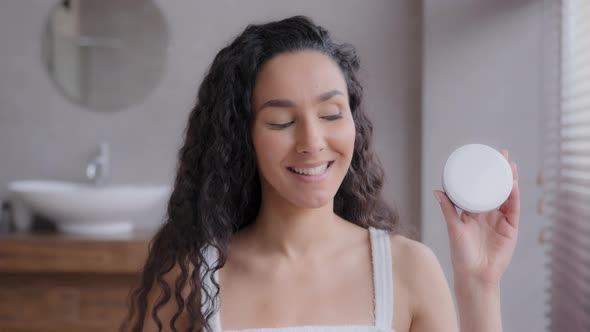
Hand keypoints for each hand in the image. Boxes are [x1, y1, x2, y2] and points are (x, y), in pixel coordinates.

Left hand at [434, 149, 519, 287]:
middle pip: (497, 188)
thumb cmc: (461, 254)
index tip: (484, 158)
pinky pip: (514, 210)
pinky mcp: (511, 229)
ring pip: (508, 196)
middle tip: (502, 154)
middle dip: (500, 172)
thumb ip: (448, 210)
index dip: (484, 174)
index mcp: (474, 212)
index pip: (480, 188)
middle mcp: (489, 214)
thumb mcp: (454, 227)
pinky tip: (513, 185)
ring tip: (510, 165)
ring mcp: (501, 220)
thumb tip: (437, 191)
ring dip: (510, 181)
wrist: (475, 274)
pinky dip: (514, 197)